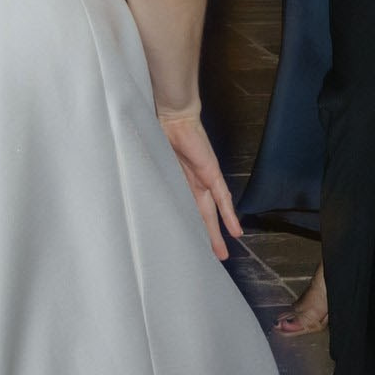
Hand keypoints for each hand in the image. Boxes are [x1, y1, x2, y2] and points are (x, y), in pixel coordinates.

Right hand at [159, 109, 243, 261]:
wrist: (173, 117)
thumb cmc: (161, 136)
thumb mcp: (155, 166)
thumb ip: (153, 182)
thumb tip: (138, 202)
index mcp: (180, 182)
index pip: (188, 210)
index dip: (190, 227)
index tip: (190, 245)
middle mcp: (194, 184)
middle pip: (202, 217)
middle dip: (207, 238)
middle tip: (212, 257)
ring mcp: (204, 179)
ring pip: (213, 213)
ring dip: (218, 233)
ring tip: (223, 253)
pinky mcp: (211, 173)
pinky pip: (222, 198)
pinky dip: (229, 215)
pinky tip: (236, 230)